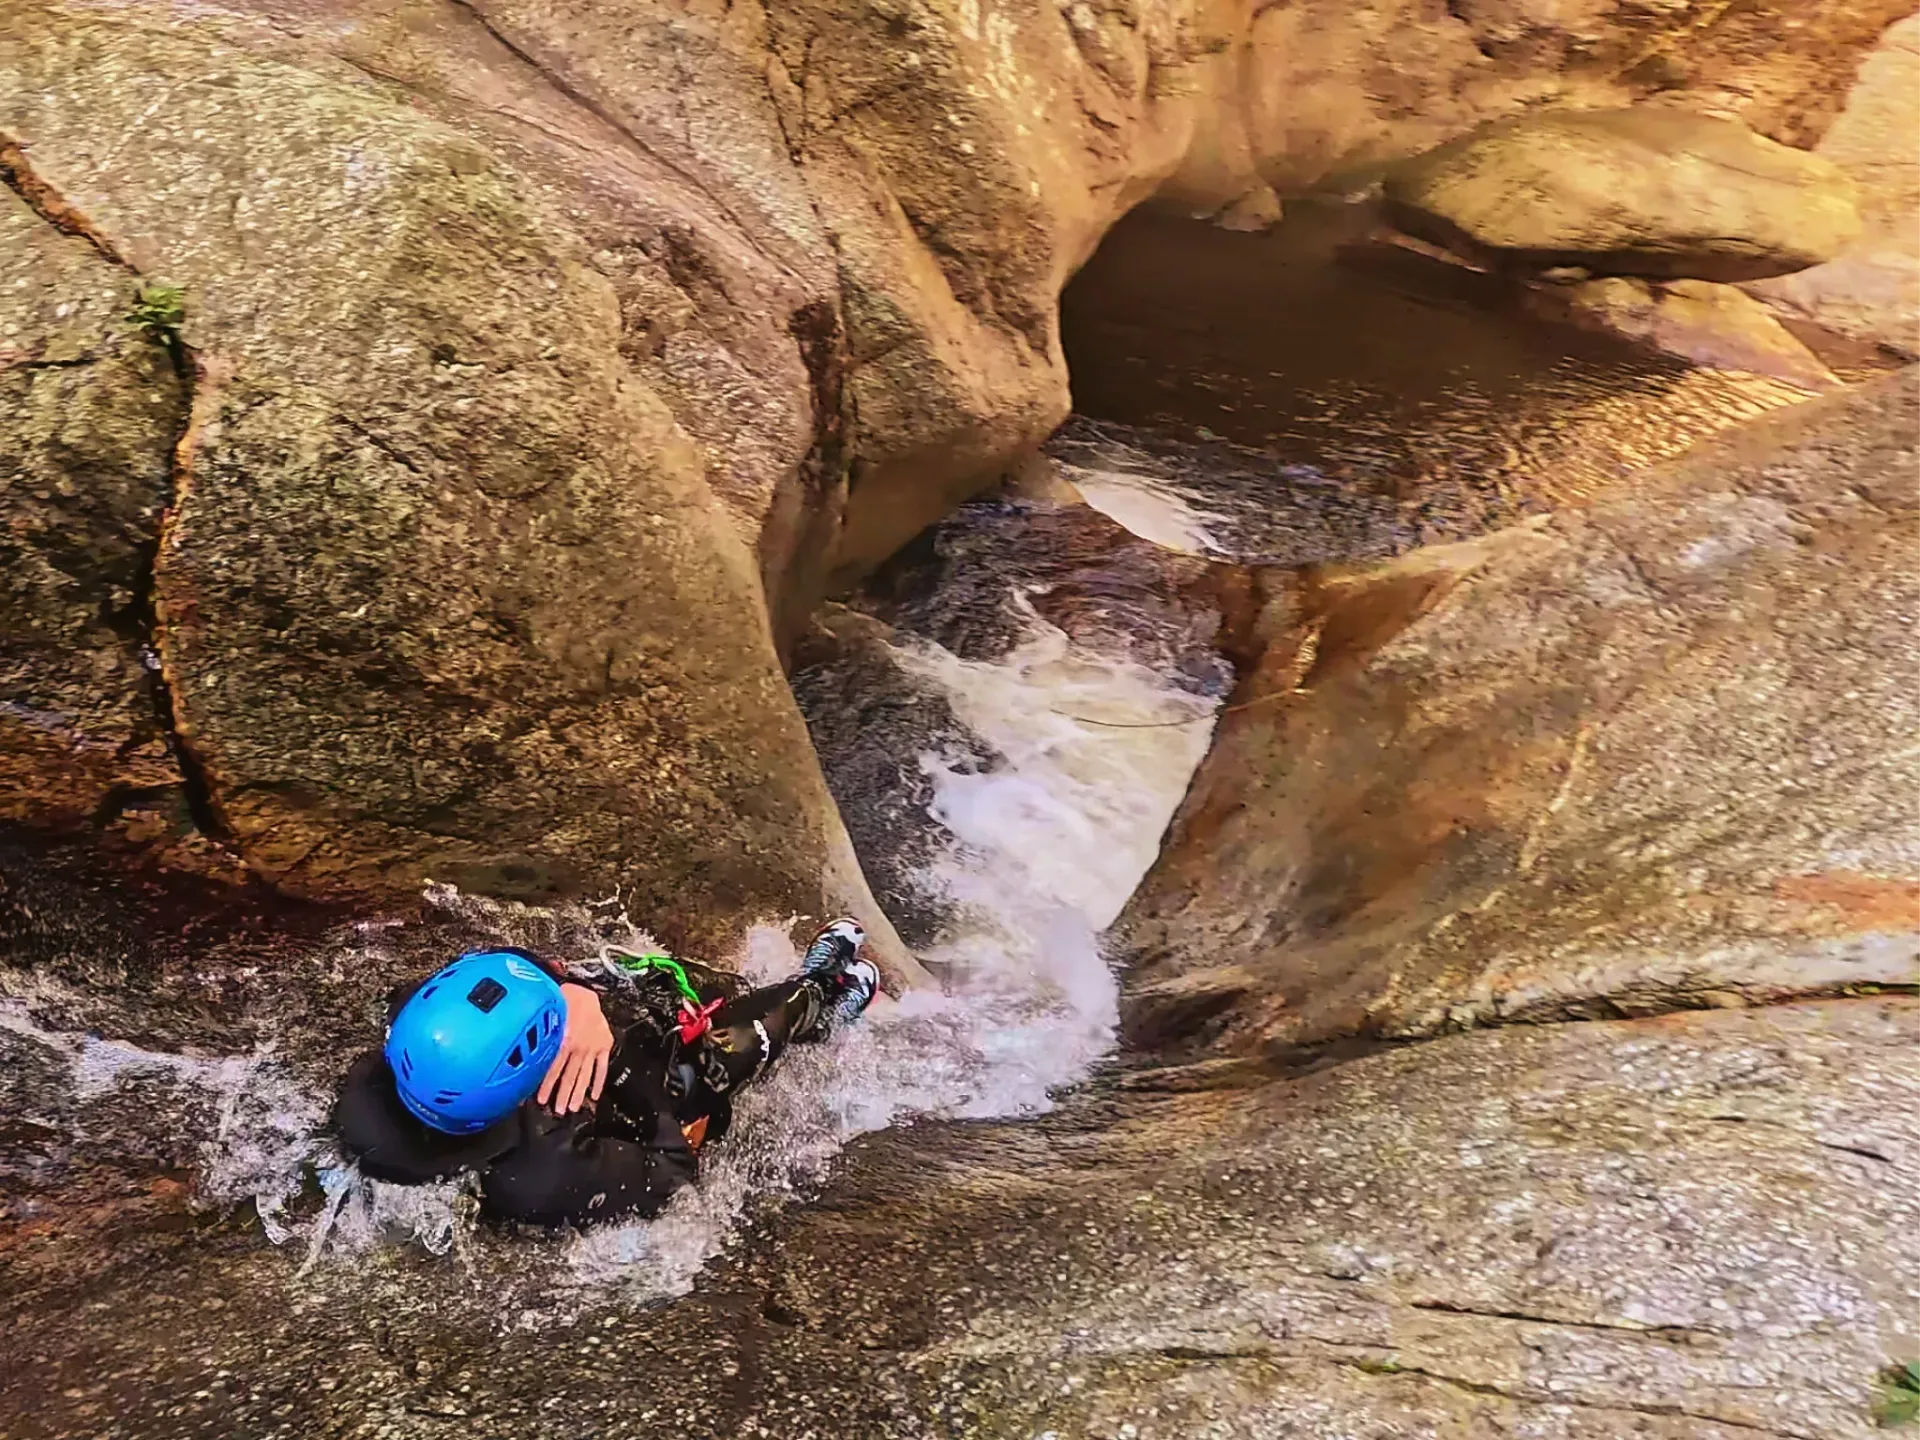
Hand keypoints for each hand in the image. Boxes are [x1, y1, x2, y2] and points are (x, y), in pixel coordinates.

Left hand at [538, 983, 613, 1114]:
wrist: (585, 988)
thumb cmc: (564, 997)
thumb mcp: (546, 1013)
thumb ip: (535, 1032)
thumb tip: (516, 1044)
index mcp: (562, 1039)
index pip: (553, 1069)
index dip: (546, 1085)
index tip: (540, 1100)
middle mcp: (577, 1046)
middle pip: (569, 1076)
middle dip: (563, 1095)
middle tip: (559, 1110)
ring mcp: (592, 1047)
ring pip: (584, 1074)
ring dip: (578, 1093)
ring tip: (573, 1107)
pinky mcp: (604, 1044)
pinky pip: (601, 1066)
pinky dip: (599, 1081)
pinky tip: (594, 1094)